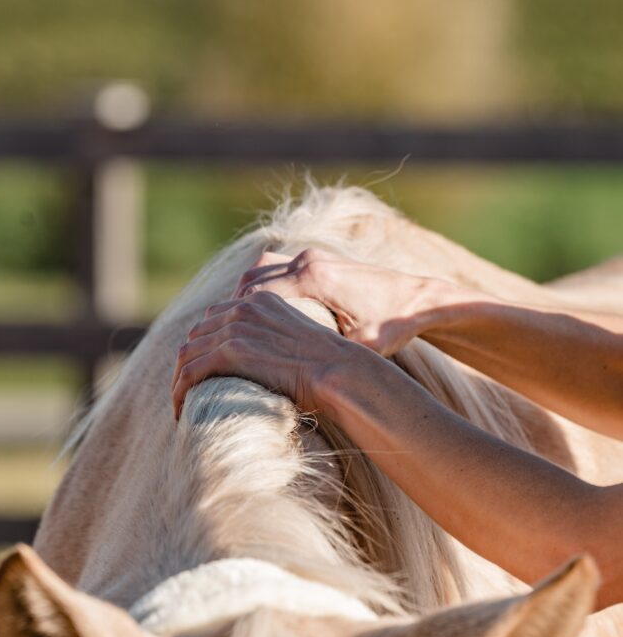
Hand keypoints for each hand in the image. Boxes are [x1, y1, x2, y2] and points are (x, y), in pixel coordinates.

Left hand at [171, 291, 349, 419]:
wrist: (338, 371)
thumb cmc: (329, 366)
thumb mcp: (299, 340)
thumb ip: (274, 340)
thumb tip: (264, 362)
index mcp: (259, 300)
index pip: (214, 318)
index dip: (202, 345)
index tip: (201, 370)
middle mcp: (243, 307)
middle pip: (196, 334)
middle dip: (187, 363)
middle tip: (186, 391)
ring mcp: (236, 328)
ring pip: (187, 354)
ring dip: (179, 381)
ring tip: (181, 405)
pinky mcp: (231, 351)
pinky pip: (191, 372)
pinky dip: (181, 392)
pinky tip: (181, 412)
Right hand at [236, 248, 461, 354]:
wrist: (419, 298)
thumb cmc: (393, 326)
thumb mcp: (362, 347)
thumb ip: (328, 357)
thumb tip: (294, 380)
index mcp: (314, 279)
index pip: (254, 299)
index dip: (234, 327)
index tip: (220, 352)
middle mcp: (307, 261)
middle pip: (248, 283)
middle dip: (229, 315)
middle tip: (217, 344)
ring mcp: (310, 255)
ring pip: (255, 272)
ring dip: (241, 300)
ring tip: (233, 332)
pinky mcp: (315, 258)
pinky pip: (272, 269)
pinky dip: (259, 290)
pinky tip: (258, 317)